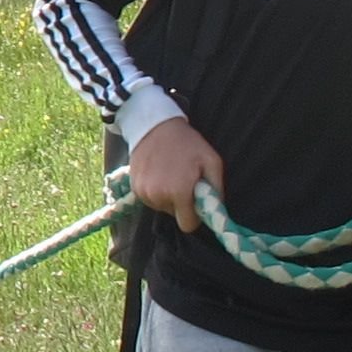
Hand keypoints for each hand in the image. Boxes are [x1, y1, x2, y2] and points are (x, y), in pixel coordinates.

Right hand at [128, 116, 225, 233]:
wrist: (154, 126)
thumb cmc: (187, 143)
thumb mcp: (212, 161)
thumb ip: (217, 190)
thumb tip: (216, 210)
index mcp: (179, 192)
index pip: (188, 225)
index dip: (195, 216)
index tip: (196, 202)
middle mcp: (158, 196)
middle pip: (174, 215)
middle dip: (181, 203)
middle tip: (184, 181)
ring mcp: (143, 193)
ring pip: (161, 208)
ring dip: (167, 197)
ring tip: (170, 175)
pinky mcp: (134, 188)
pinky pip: (150, 199)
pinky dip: (156, 191)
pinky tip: (158, 174)